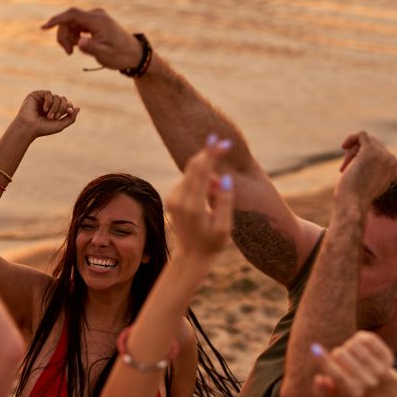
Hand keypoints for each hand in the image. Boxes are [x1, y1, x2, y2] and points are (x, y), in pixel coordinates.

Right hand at [14, 90, 79, 138]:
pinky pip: (48, 93)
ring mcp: (43, 99)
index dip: (69, 107)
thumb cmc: (42, 128)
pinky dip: (49, 101)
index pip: (67, 104)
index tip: (68, 112)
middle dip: (61, 108)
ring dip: (55, 107)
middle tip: (54, 117)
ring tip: (48, 116)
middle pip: (63, 99)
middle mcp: (50, 104)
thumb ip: (71, 118)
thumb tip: (78, 108)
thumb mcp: (60, 125)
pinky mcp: (37, 94)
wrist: (29, 127)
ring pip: (57, 97)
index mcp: (55, 110)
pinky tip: (44, 109)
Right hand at [42, 8, 143, 69]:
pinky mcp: (94, 23)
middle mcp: (95, 15)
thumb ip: (91, 48)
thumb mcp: (104, 54)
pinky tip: (77, 46)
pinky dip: (73, 36)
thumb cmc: (120, 55)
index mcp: (98, 20)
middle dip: (63, 35)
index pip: (72, 14)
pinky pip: (77, 26)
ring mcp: (95, 18)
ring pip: (71, 23)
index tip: (44, 28)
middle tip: (68, 53)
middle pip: (69, 19)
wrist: (134, 54)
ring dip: (68, 37)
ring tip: (72, 52)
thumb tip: (79, 43)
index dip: (56, 19)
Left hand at [166, 137, 233, 257]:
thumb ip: (225, 202)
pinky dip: (201, 180)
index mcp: (193, 207)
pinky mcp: (171, 197)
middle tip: (225, 145)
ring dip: (208, 175)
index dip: (212, 154)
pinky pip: (188, 179)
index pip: (202, 172)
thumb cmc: (212, 243)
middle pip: (194, 166)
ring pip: (192, 172)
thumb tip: (225, 177)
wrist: (191, 255)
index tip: (221, 141)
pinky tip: (207, 197)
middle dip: (209, 154)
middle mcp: (179, 199)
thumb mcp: (225, 227)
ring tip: (217, 196)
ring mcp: (173, 198)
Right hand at [310, 331, 394, 396]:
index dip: (323, 361)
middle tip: (340, 358)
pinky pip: (367, 339)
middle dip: (336, 353)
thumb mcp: (333, 393)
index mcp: (353, 392)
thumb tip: (318, 379)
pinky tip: (361, 347)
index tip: (314, 348)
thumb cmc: (349, 387)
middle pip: (340, 355)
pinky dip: (360, 339)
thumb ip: (322, 390)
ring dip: (348, 346)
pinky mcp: (388, 357)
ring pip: (353, 344)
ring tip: (352, 354)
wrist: (381, 387)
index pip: (336, 375)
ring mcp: (380, 369)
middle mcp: (368, 382)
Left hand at [334, 131, 396, 207]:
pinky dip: (351, 138)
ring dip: (351, 153)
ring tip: (344, 169)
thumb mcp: (368, 185)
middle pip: (372, 145)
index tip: (353, 172)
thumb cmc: (356, 198)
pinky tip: (343, 146)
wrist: (353, 204)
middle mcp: (391, 159)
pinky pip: (361, 135)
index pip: (379, 152)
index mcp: (394, 167)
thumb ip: (372, 171)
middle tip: (345, 170)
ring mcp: (381, 154)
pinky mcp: (369, 150)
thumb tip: (364, 161)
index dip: (363, 159)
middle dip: (356, 155)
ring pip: (365, 142)